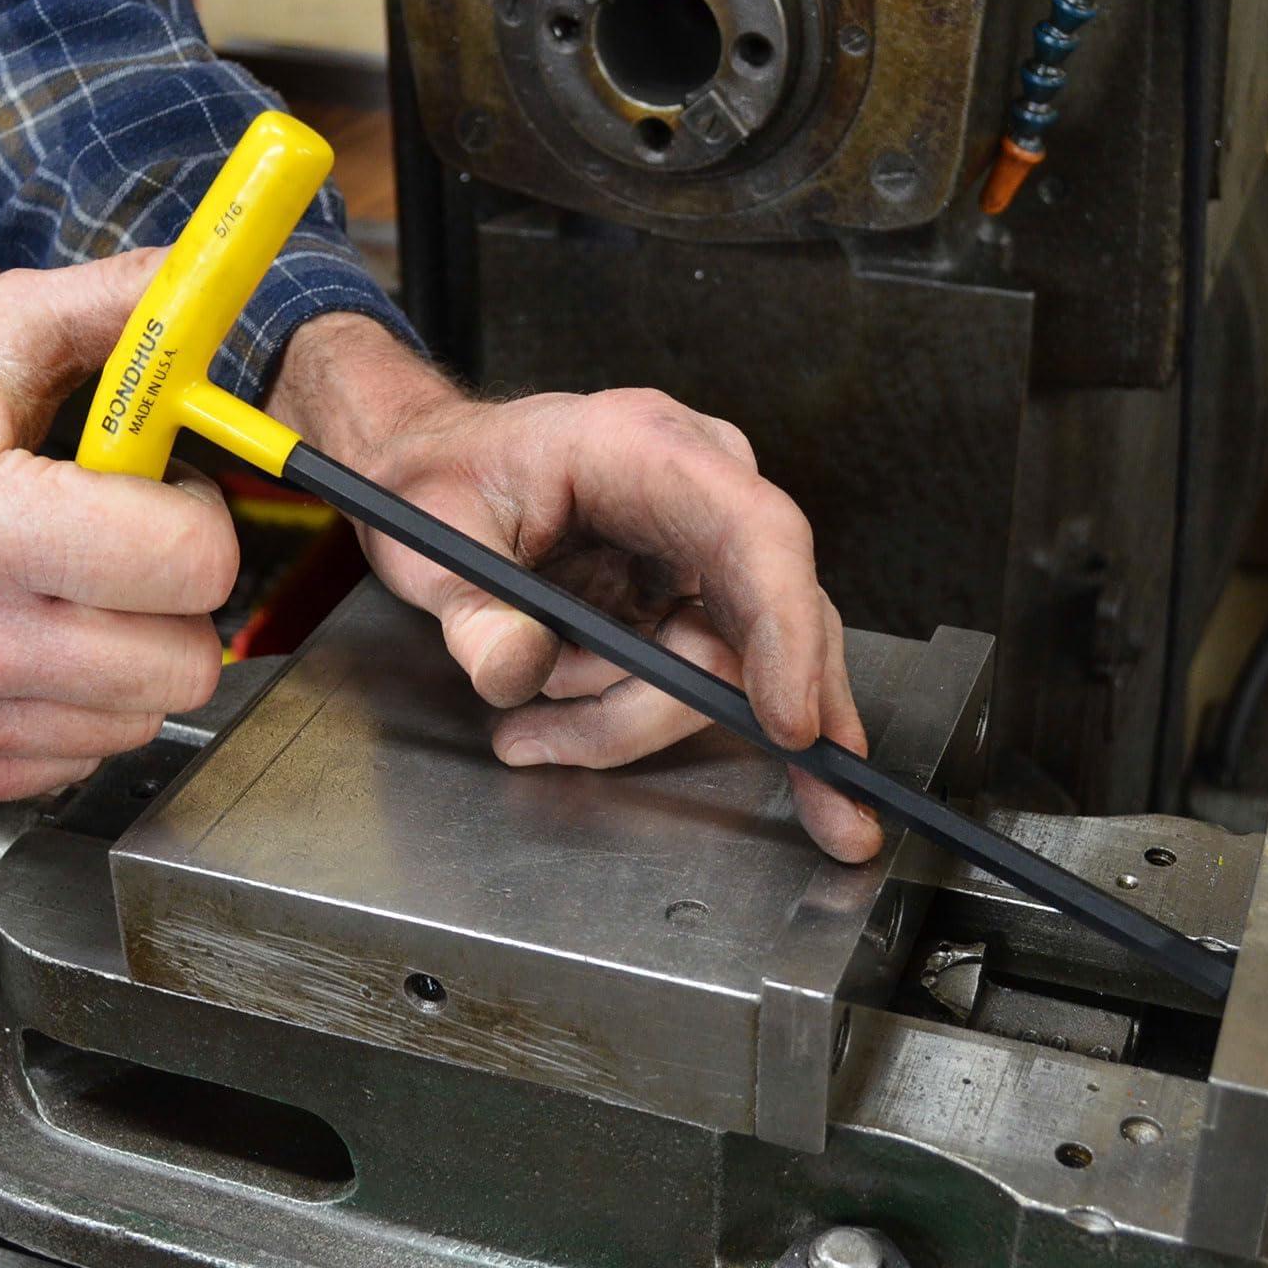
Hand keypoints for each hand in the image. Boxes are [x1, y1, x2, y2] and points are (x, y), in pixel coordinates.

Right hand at [0, 251, 238, 808]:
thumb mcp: (3, 341)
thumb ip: (120, 307)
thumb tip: (212, 286)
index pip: (197, 565)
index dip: (192, 520)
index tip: (143, 496)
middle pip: (187, 665)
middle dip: (169, 604)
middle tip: (107, 556)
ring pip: (144, 719)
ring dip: (122, 658)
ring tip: (54, 596)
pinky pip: (83, 758)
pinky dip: (70, 707)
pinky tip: (21, 649)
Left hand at [269, 313, 882, 862]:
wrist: (433, 465)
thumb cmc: (440, 477)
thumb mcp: (433, 540)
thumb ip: (473, 610)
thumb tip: (518, 668)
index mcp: (645, 447)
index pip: (755, 535)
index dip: (786, 633)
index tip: (792, 728)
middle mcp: (698, 490)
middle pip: (772, 614)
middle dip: (780, 719)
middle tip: (834, 820)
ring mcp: (700, 545)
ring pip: (727, 665)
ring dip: (634, 714)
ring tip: (528, 722)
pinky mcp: (688, 593)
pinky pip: (693, 675)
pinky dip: (634, 714)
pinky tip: (559, 722)